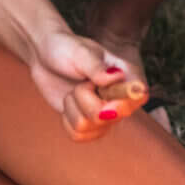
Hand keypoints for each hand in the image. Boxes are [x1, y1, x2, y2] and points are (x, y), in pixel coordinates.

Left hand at [28, 30, 146, 141]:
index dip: (122, 101)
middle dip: (86, 101)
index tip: (99, 90)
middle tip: (82, 84)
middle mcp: (120, 98)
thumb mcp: (80, 53)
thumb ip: (96, 67)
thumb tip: (116, 77)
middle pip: (111, 117)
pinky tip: (69, 104)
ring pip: (91, 127)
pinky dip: (67, 120)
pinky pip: (79, 136)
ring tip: (74, 90)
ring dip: (73, 108)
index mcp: (126, 75)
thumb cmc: (65, 48)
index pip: (139, 96)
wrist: (45, 56)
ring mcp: (106, 114)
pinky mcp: (89, 125)